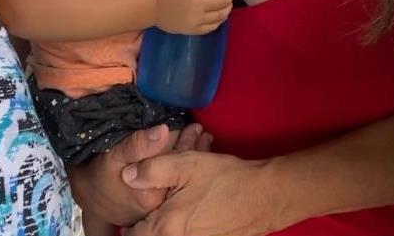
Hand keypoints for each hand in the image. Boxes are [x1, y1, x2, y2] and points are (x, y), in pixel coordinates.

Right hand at [68, 123, 212, 225]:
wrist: (89, 194)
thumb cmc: (100, 172)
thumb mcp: (114, 155)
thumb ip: (137, 145)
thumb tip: (162, 130)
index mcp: (151, 193)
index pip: (178, 165)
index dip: (188, 143)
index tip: (196, 127)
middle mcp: (159, 204)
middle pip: (184, 173)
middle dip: (195, 150)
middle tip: (203, 131)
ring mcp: (160, 206)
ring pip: (183, 178)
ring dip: (193, 158)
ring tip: (204, 139)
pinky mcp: (158, 203)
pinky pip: (178, 182)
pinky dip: (186, 166)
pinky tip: (192, 154)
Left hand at [120, 151, 274, 235]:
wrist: (267, 196)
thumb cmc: (225, 179)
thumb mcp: (186, 165)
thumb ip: (151, 170)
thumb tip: (126, 176)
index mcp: (167, 227)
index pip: (133, 235)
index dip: (128, 226)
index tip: (131, 215)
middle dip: (150, 223)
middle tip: (155, 205)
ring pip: (173, 233)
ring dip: (171, 220)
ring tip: (178, 199)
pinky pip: (191, 234)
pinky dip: (187, 223)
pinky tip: (197, 204)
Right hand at [153, 0, 231, 34]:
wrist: (151, 5)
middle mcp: (202, 5)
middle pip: (224, 1)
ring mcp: (199, 20)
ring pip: (221, 15)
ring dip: (227, 9)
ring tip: (226, 5)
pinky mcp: (194, 30)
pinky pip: (212, 27)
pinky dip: (218, 21)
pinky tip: (218, 16)